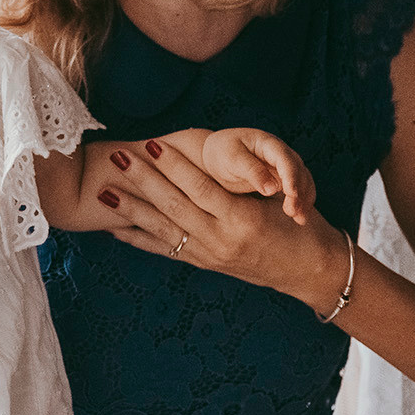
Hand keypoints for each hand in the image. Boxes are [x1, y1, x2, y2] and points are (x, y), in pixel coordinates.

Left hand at [95, 138, 347, 311]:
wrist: (310, 272)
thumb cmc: (299, 227)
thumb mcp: (279, 200)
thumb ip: (245, 183)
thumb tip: (215, 157)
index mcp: (242, 220)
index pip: (199, 187)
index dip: (174, 165)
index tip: (153, 143)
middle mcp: (221, 241)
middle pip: (173, 206)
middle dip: (143, 181)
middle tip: (119, 158)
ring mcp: (208, 256)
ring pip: (161, 230)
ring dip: (131, 210)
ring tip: (104, 192)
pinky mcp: (202, 265)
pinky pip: (164, 251)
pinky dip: (138, 239)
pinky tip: (114, 229)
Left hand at [202, 126, 315, 223]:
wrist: (217, 158)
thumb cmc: (221, 154)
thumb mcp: (231, 158)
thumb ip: (252, 171)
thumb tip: (272, 190)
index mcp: (267, 143)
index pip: (285, 158)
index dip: (291, 175)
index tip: (292, 194)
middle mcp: (281, 154)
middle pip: (298, 171)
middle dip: (300, 191)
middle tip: (294, 212)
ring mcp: (284, 167)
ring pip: (303, 182)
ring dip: (304, 200)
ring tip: (300, 219)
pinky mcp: (284, 181)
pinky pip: (298, 191)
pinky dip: (301, 203)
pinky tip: (300, 219)